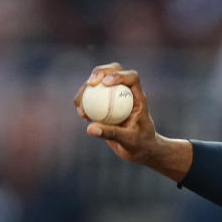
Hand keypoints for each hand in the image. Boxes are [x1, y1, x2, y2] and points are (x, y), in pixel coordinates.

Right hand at [74, 63, 191, 181]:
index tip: (105, 83)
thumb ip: (111, 133)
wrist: (140, 150)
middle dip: (99, 72)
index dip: (118, 75)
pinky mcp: (103, 104)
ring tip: (81, 107)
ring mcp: (114, 96)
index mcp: (138, 97)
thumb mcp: (128, 140)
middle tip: (90, 84)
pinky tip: (82, 114)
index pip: (132, 78)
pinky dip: (83, 102)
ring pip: (98, 83)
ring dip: (86, 89)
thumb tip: (89, 128)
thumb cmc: (140, 144)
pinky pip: (90, 97)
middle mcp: (126, 93)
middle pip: (113, 71)